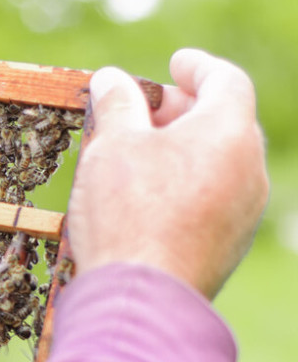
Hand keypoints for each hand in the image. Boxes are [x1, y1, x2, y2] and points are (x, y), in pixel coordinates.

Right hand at [66, 48, 268, 299]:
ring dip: (182, 152)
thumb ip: (116, 104)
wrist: (141, 299)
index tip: (175, 63)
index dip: (197, 67)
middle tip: (146, 110)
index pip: (225, 81)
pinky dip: (184, 186)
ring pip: (218, 165)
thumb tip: (113, 80)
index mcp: (229, 133)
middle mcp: (250, 171)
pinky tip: (145, 198)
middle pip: (223, 123)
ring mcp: (244, 213)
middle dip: (184, 111)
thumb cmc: (127, 213)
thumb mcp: (111, 145)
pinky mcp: (228, 247)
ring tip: (136, 157)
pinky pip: (211, 201)